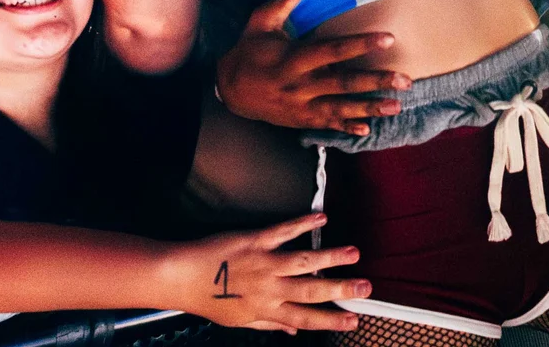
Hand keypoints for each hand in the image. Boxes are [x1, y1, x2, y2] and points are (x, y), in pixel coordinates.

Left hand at [161, 213, 365, 331]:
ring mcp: (264, 263)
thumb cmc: (209, 298)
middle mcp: (269, 288)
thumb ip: (272, 323)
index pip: (306, 318)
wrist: (182, 276)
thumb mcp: (240, 320)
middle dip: (342, 289)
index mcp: (267, 309)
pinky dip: (303, 223)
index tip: (354, 319)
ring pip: (304, 261)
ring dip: (331, 257)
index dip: (332, 320)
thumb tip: (294, 331)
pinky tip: (321, 218)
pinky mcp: (255, 241)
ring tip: (354, 253)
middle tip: (366, 288)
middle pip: (312, 290)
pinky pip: (283, 231)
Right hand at [216, 0, 410, 133]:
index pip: (332, 50)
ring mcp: (301, 106)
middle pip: (343, 84)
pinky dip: (346, 128)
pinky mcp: (300, 120)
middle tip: (406, 80)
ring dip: (370, 108)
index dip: (360, 44)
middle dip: (376, 82)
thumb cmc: (249, 50)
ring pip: (340, 109)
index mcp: (292, 59)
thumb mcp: (259, 23)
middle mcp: (299, 85)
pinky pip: (326, 125)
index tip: (388, 38)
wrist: (230, 90)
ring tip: (397, 106)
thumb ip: (282, 3)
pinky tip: (367, 130)